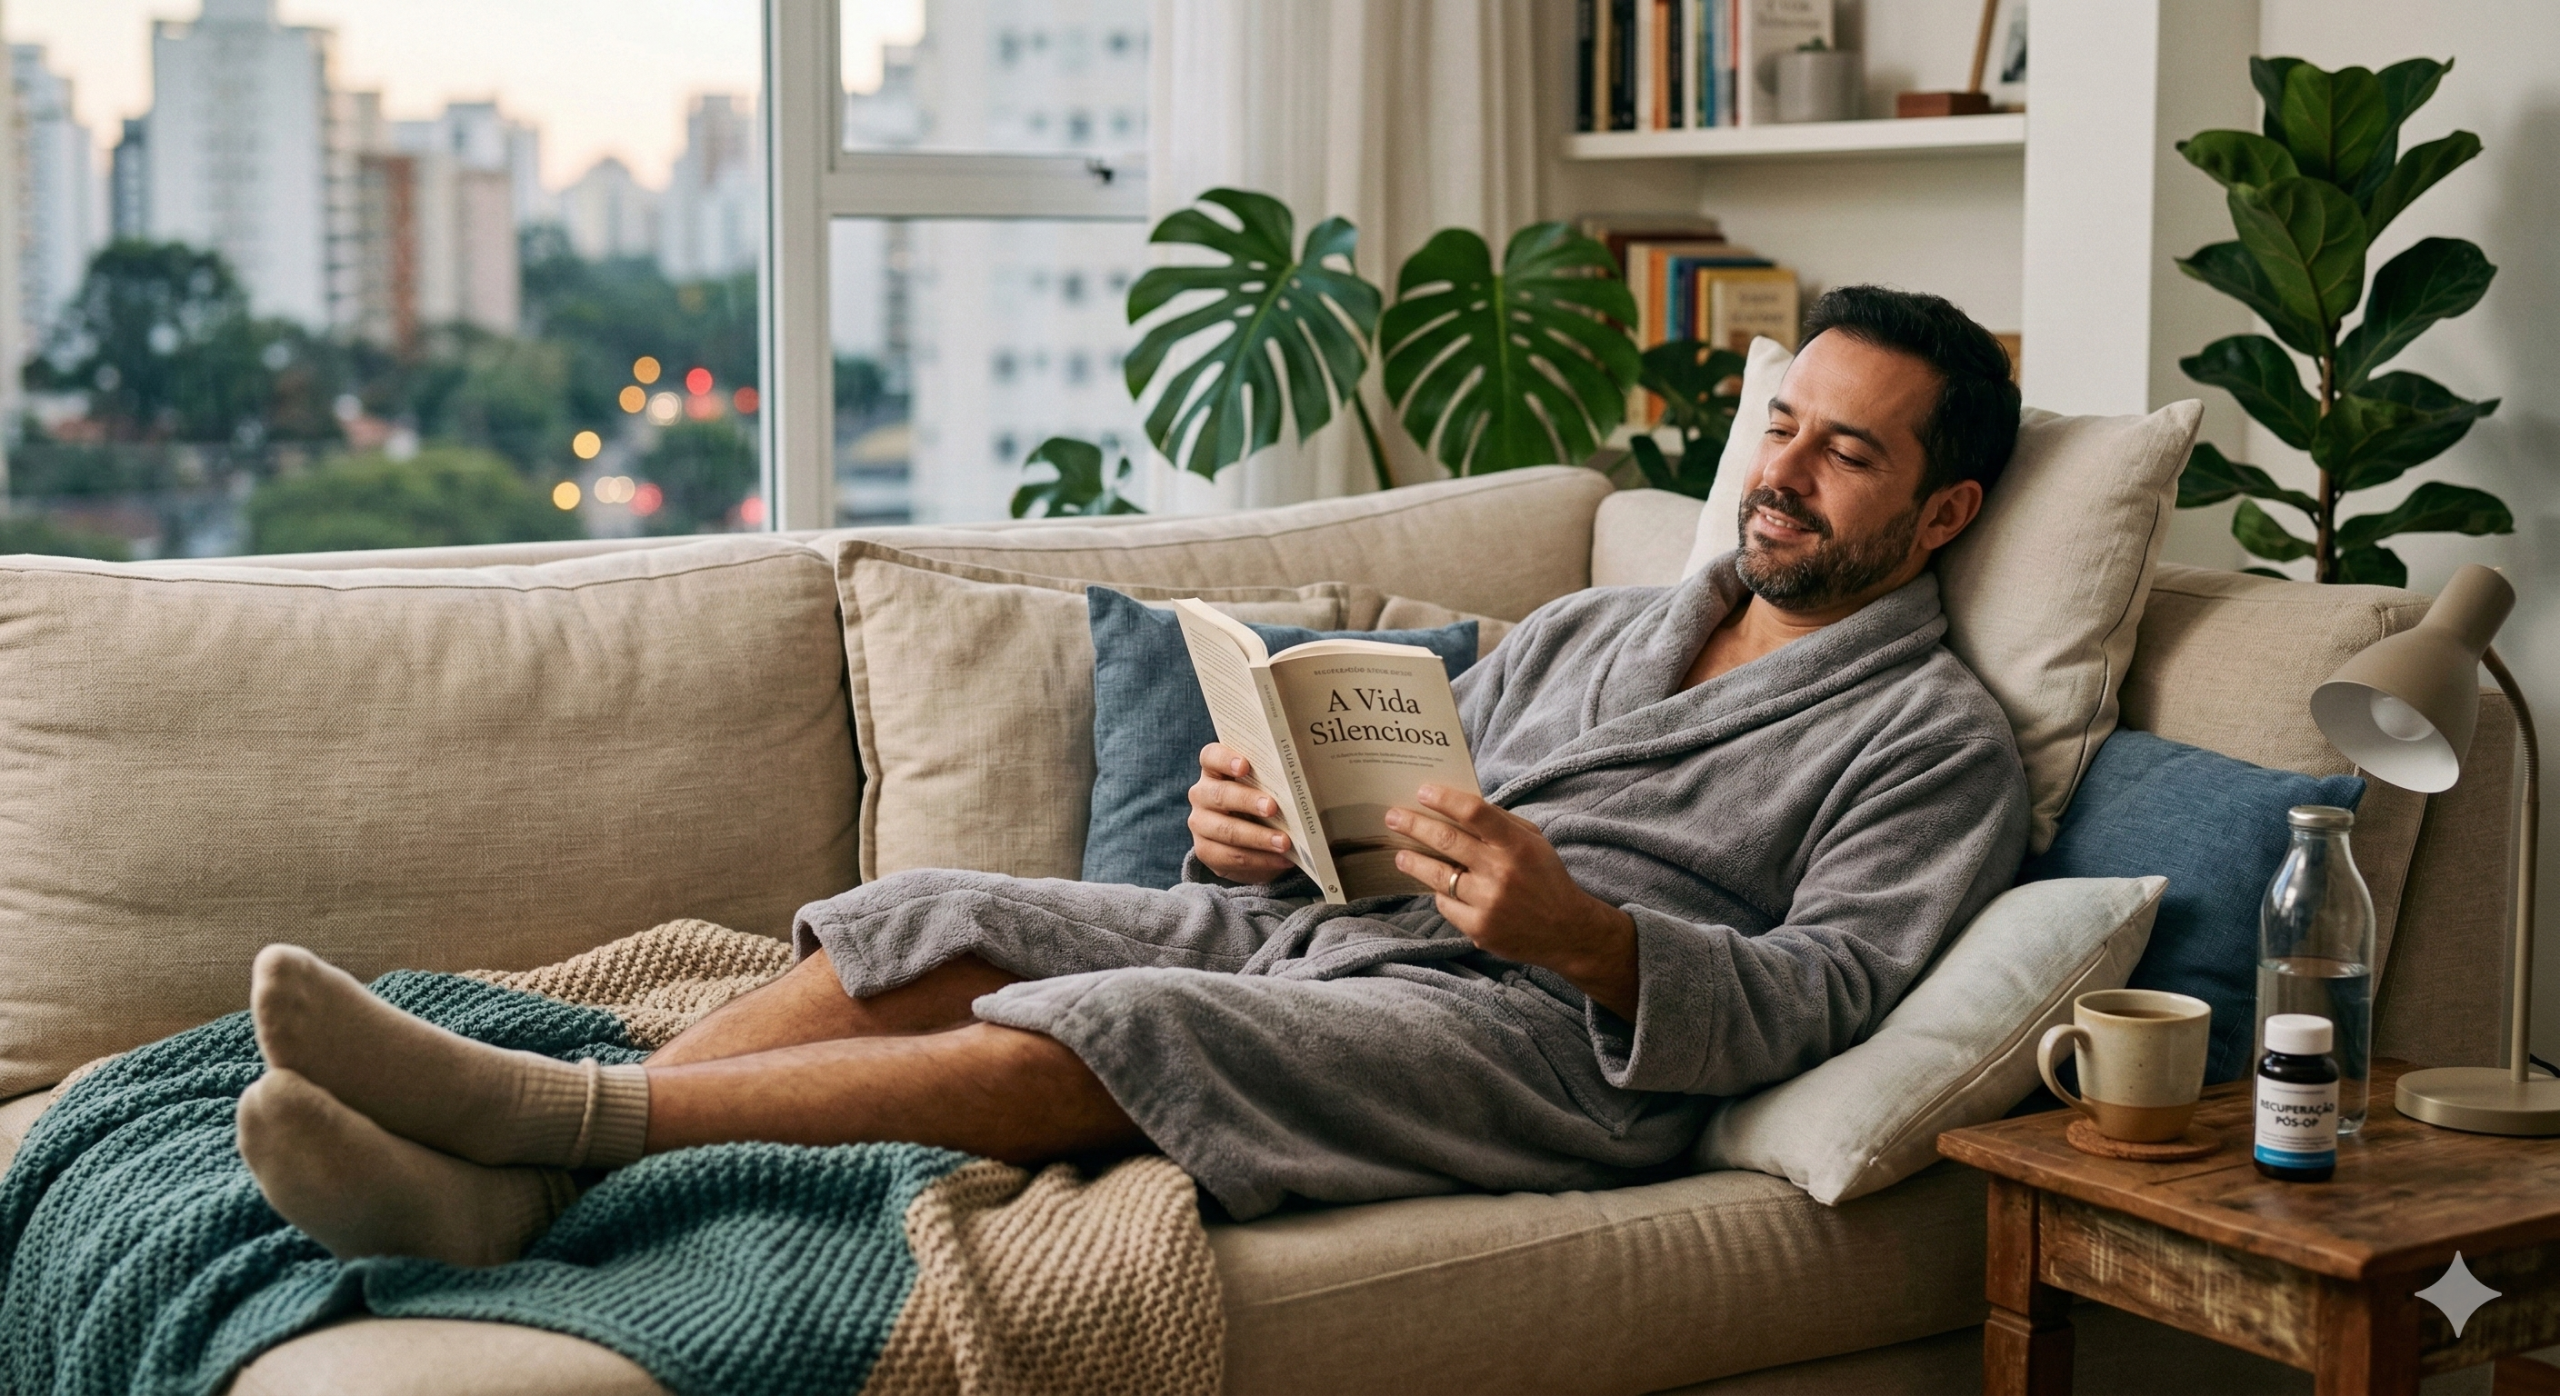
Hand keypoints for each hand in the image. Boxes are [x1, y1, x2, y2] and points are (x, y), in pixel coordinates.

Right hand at [1187, 743, 1298, 882]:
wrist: (1248, 842)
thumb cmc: (1260, 804)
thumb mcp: (1265, 789)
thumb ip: (1273, 782)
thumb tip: (1302, 783)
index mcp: (1214, 770)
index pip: (1211, 757)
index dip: (1225, 759)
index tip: (1244, 766)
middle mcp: (1201, 794)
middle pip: (1220, 795)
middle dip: (1248, 801)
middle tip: (1272, 807)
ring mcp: (1200, 823)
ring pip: (1226, 830)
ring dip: (1258, 837)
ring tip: (1284, 842)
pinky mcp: (1205, 851)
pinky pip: (1231, 856)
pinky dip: (1260, 859)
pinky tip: (1281, 858)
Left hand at [1389, 786, 1639, 1018]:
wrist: (1567, 930)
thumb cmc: (1546, 878)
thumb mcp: (1533, 842)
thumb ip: (1501, 824)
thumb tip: (1458, 806)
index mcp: (1517, 844)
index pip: (1474, 813)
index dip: (1444, 799)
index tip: (1422, 791)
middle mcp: (1501, 872)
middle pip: (1447, 841)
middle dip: (1414, 825)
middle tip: (1392, 817)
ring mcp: (1488, 902)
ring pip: (1438, 876)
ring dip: (1413, 862)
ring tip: (1400, 855)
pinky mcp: (1479, 928)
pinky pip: (1446, 905)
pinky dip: (1442, 894)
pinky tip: (1440, 888)